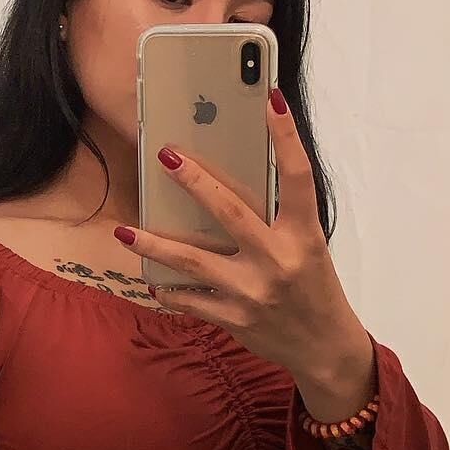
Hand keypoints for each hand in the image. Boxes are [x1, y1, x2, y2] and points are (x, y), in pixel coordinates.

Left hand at [115, 87, 372, 386]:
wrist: (326, 349)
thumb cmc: (315, 286)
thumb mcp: (308, 247)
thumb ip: (276, 218)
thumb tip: (227, 177)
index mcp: (304, 236)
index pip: (298, 177)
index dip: (286, 137)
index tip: (271, 100)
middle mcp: (279, 260)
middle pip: (230, 212)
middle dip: (195, 182)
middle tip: (165, 155)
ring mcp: (253, 292)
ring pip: (192, 261)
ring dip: (153, 245)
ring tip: (123, 231)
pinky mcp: (234, 318)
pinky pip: (190, 300)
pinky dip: (167, 290)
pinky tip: (149, 280)